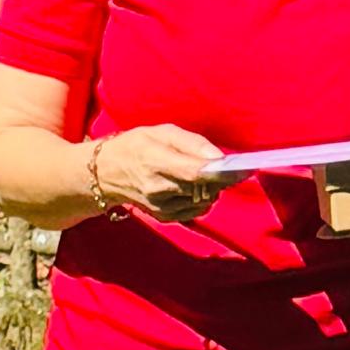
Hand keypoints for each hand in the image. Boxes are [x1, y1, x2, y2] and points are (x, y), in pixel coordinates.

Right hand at [88, 121, 226, 221]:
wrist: (105, 173)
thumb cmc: (135, 146)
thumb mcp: (161, 132)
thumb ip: (192, 143)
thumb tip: (218, 158)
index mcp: (155, 161)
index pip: (195, 173)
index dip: (222, 173)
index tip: (244, 168)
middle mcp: (157, 188)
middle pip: (204, 188)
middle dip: (221, 179)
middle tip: (230, 168)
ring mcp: (161, 206)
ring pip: (204, 200)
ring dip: (212, 189)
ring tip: (206, 174)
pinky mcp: (164, 217)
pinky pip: (196, 210)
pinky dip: (202, 199)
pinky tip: (194, 187)